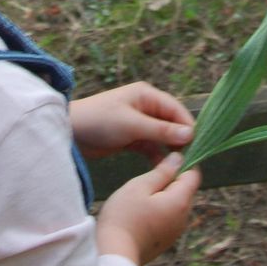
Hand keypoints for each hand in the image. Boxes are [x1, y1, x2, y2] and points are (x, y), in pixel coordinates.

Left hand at [70, 82, 194, 164]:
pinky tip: (163, 170)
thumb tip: (190, 134)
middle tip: (188, 160)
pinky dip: (157, 157)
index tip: (196, 146)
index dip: (187, 127)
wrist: (70, 133)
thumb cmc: (100, 121)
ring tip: (178, 168)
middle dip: (180, 140)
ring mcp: (139, 123)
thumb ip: (161, 130)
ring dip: (169, 151)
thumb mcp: (132, 125)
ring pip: (162, 137)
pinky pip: (151, 147)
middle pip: (172, 123)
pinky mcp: (132, 138)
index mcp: (147, 95)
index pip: (176, 109)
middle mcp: (146, 107)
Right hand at [96, 153, 200, 265]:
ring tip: (140, 190)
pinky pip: (168, 217)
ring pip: (175, 203)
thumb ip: (162, 171)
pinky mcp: (165, 240)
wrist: (114, 255)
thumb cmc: (124, 216)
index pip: (194, 174)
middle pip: (185, 189)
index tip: (166, 154)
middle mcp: (184, 218)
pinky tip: (139, 209)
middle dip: (171, 177)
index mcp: (180, 202)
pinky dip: (159, 208)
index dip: (183, 161)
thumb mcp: (140, 186)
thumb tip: (179, 159)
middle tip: (148, 170)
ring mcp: (175, 232)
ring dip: (163, 193)